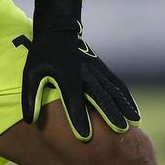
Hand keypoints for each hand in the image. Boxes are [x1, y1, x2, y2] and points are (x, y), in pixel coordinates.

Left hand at [13, 0, 139, 140]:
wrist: (58, 28)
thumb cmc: (42, 54)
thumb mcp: (30, 74)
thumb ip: (30, 98)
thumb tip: (30, 121)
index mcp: (66, 77)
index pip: (73, 102)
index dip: (78, 119)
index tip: (85, 137)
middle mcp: (84, 75)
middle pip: (100, 97)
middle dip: (110, 114)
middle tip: (120, 131)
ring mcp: (95, 70)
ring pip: (113, 91)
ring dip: (123, 107)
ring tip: (134, 123)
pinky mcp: (101, 68)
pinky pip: (116, 84)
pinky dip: (126, 98)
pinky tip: (133, 110)